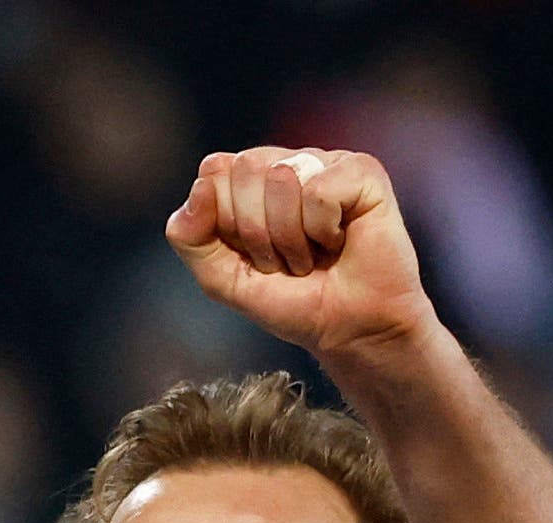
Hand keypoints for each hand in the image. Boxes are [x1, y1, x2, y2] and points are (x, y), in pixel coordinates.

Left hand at [164, 146, 438, 360]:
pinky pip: (319, 191)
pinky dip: (324, 230)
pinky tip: (340, 241)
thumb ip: (190, 237)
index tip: (256, 257)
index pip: (213, 173)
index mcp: (249, 179)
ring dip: (292, 237)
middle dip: (259, 233)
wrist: (349, 330)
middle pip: (245, 170)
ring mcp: (324, 161)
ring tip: (313, 255)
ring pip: (281, 178)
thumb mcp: (223, 279)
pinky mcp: (361, 171)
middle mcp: (285, 162)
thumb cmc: (292, 302)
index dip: (229, 226)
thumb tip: (201, 184)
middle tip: (287, 259)